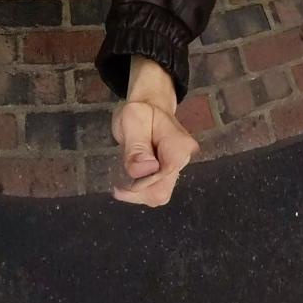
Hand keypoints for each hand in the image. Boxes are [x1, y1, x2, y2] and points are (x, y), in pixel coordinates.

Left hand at [111, 57, 198, 207]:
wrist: (149, 107)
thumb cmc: (140, 110)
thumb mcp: (132, 120)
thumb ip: (136, 146)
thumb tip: (144, 171)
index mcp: (179, 146)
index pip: (162, 177)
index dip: (140, 183)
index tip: (121, 181)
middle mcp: (184, 161)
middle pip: (161, 192)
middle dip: (136, 190)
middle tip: (118, 181)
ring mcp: (178, 170)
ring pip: (158, 195)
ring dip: (136, 191)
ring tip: (124, 174)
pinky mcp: (170, 175)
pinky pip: (155, 191)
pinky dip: (139, 189)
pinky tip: (129, 180)